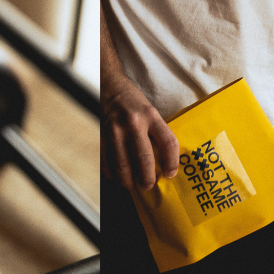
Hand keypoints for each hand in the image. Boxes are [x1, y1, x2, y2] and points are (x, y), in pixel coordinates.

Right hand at [104, 75, 179, 191]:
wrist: (111, 87)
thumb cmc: (134, 103)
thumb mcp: (151, 112)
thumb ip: (157, 133)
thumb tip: (163, 163)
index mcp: (151, 116)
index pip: (168, 143)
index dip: (172, 163)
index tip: (170, 174)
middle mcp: (134, 123)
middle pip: (145, 159)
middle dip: (148, 178)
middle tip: (149, 185)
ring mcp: (115, 130)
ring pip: (123, 165)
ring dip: (128, 181)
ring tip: (132, 185)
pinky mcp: (101, 135)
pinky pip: (106, 162)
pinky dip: (111, 173)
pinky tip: (116, 176)